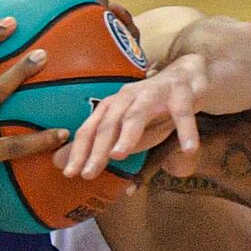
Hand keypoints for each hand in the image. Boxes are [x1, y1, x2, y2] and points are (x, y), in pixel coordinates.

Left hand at [55, 53, 206, 179]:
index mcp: (111, 106)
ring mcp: (153, 94)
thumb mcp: (125, 130)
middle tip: (88, 173)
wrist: (187, 77)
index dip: (79, 151)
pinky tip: (188, 149)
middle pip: (109, 124)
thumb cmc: (152, 110)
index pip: (90, 129)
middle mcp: (127, 97)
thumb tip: (61, 163)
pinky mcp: (180, 93)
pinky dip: (186, 131)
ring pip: (137, 114)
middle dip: (97, 149)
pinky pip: (182, 113)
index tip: (70, 173)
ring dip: (127, 134)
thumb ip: (101, 146)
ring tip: (119, 154)